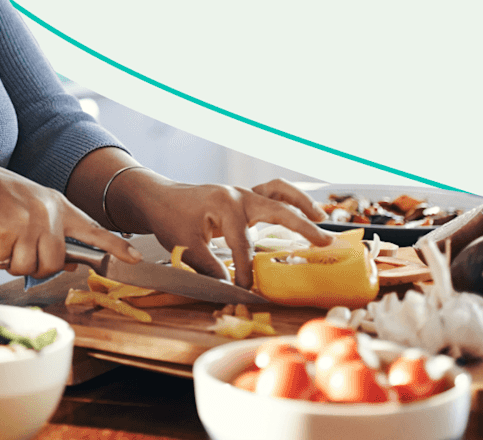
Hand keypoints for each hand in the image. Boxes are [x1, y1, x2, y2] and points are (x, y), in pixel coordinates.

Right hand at [0, 160, 140, 279]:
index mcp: (56, 204)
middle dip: (35, 265)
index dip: (114, 246)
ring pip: (30, 267)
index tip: (135, 259)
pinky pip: (5, 263)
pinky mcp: (7, 233)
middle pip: (54, 262)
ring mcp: (28, 223)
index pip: (92, 228)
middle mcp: (47, 213)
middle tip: (15, 249)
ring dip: (11, 261)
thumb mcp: (29, 206)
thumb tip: (71, 263)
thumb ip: (51, 230)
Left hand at [117, 174, 331, 288]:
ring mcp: (243, 193)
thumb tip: (230, 287)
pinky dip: (290, 200)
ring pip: (279, 192)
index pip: (243, 244)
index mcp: (224, 205)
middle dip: (302, 227)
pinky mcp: (243, 197)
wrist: (158, 197)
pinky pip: (272, 192)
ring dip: (302, 204)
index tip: (246, 289)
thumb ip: (209, 266)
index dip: (246, 270)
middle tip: (324, 243)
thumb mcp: (184, 245)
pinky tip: (305, 211)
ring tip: (322, 219)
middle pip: (277, 210)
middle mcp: (238, 195)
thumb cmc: (169, 217)